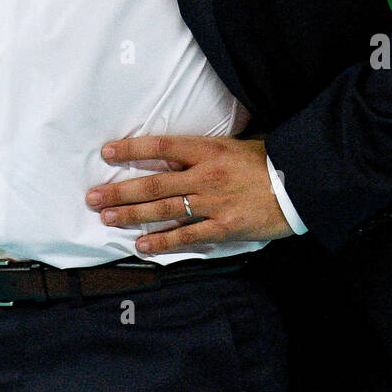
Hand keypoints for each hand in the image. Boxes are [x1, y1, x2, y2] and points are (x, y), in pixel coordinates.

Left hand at [85, 134, 293, 254]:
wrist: (298, 183)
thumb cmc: (266, 161)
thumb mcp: (232, 146)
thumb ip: (201, 152)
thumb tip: (170, 157)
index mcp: (208, 150)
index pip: (161, 147)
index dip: (132, 149)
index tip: (106, 152)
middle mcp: (205, 175)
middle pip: (154, 183)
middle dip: (120, 190)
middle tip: (93, 197)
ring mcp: (213, 203)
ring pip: (164, 209)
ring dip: (132, 215)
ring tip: (107, 218)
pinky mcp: (224, 227)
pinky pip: (187, 236)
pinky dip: (163, 241)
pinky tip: (142, 245)